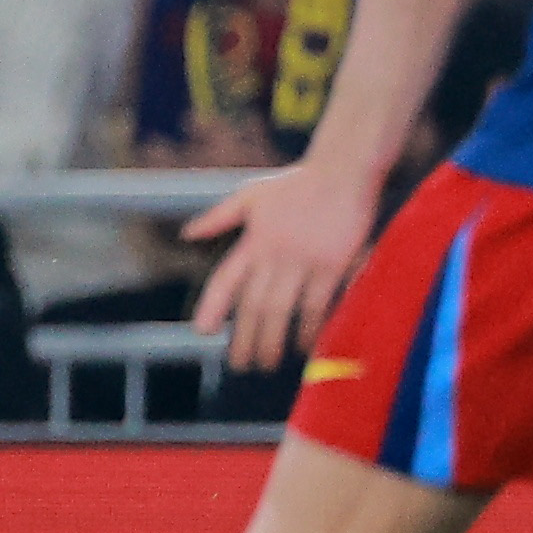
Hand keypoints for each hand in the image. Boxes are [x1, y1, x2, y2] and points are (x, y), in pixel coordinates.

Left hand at [183, 156, 380, 373]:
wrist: (344, 169)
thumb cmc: (297, 183)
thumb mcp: (252, 195)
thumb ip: (220, 217)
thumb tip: (188, 234)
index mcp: (254, 240)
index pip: (226, 279)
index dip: (213, 306)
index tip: (202, 331)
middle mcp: (275, 253)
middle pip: (254, 305)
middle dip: (246, 338)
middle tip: (241, 363)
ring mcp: (305, 260)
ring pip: (283, 310)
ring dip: (275, 340)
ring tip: (269, 362)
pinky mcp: (334, 264)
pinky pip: (319, 304)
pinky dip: (311, 327)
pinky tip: (305, 344)